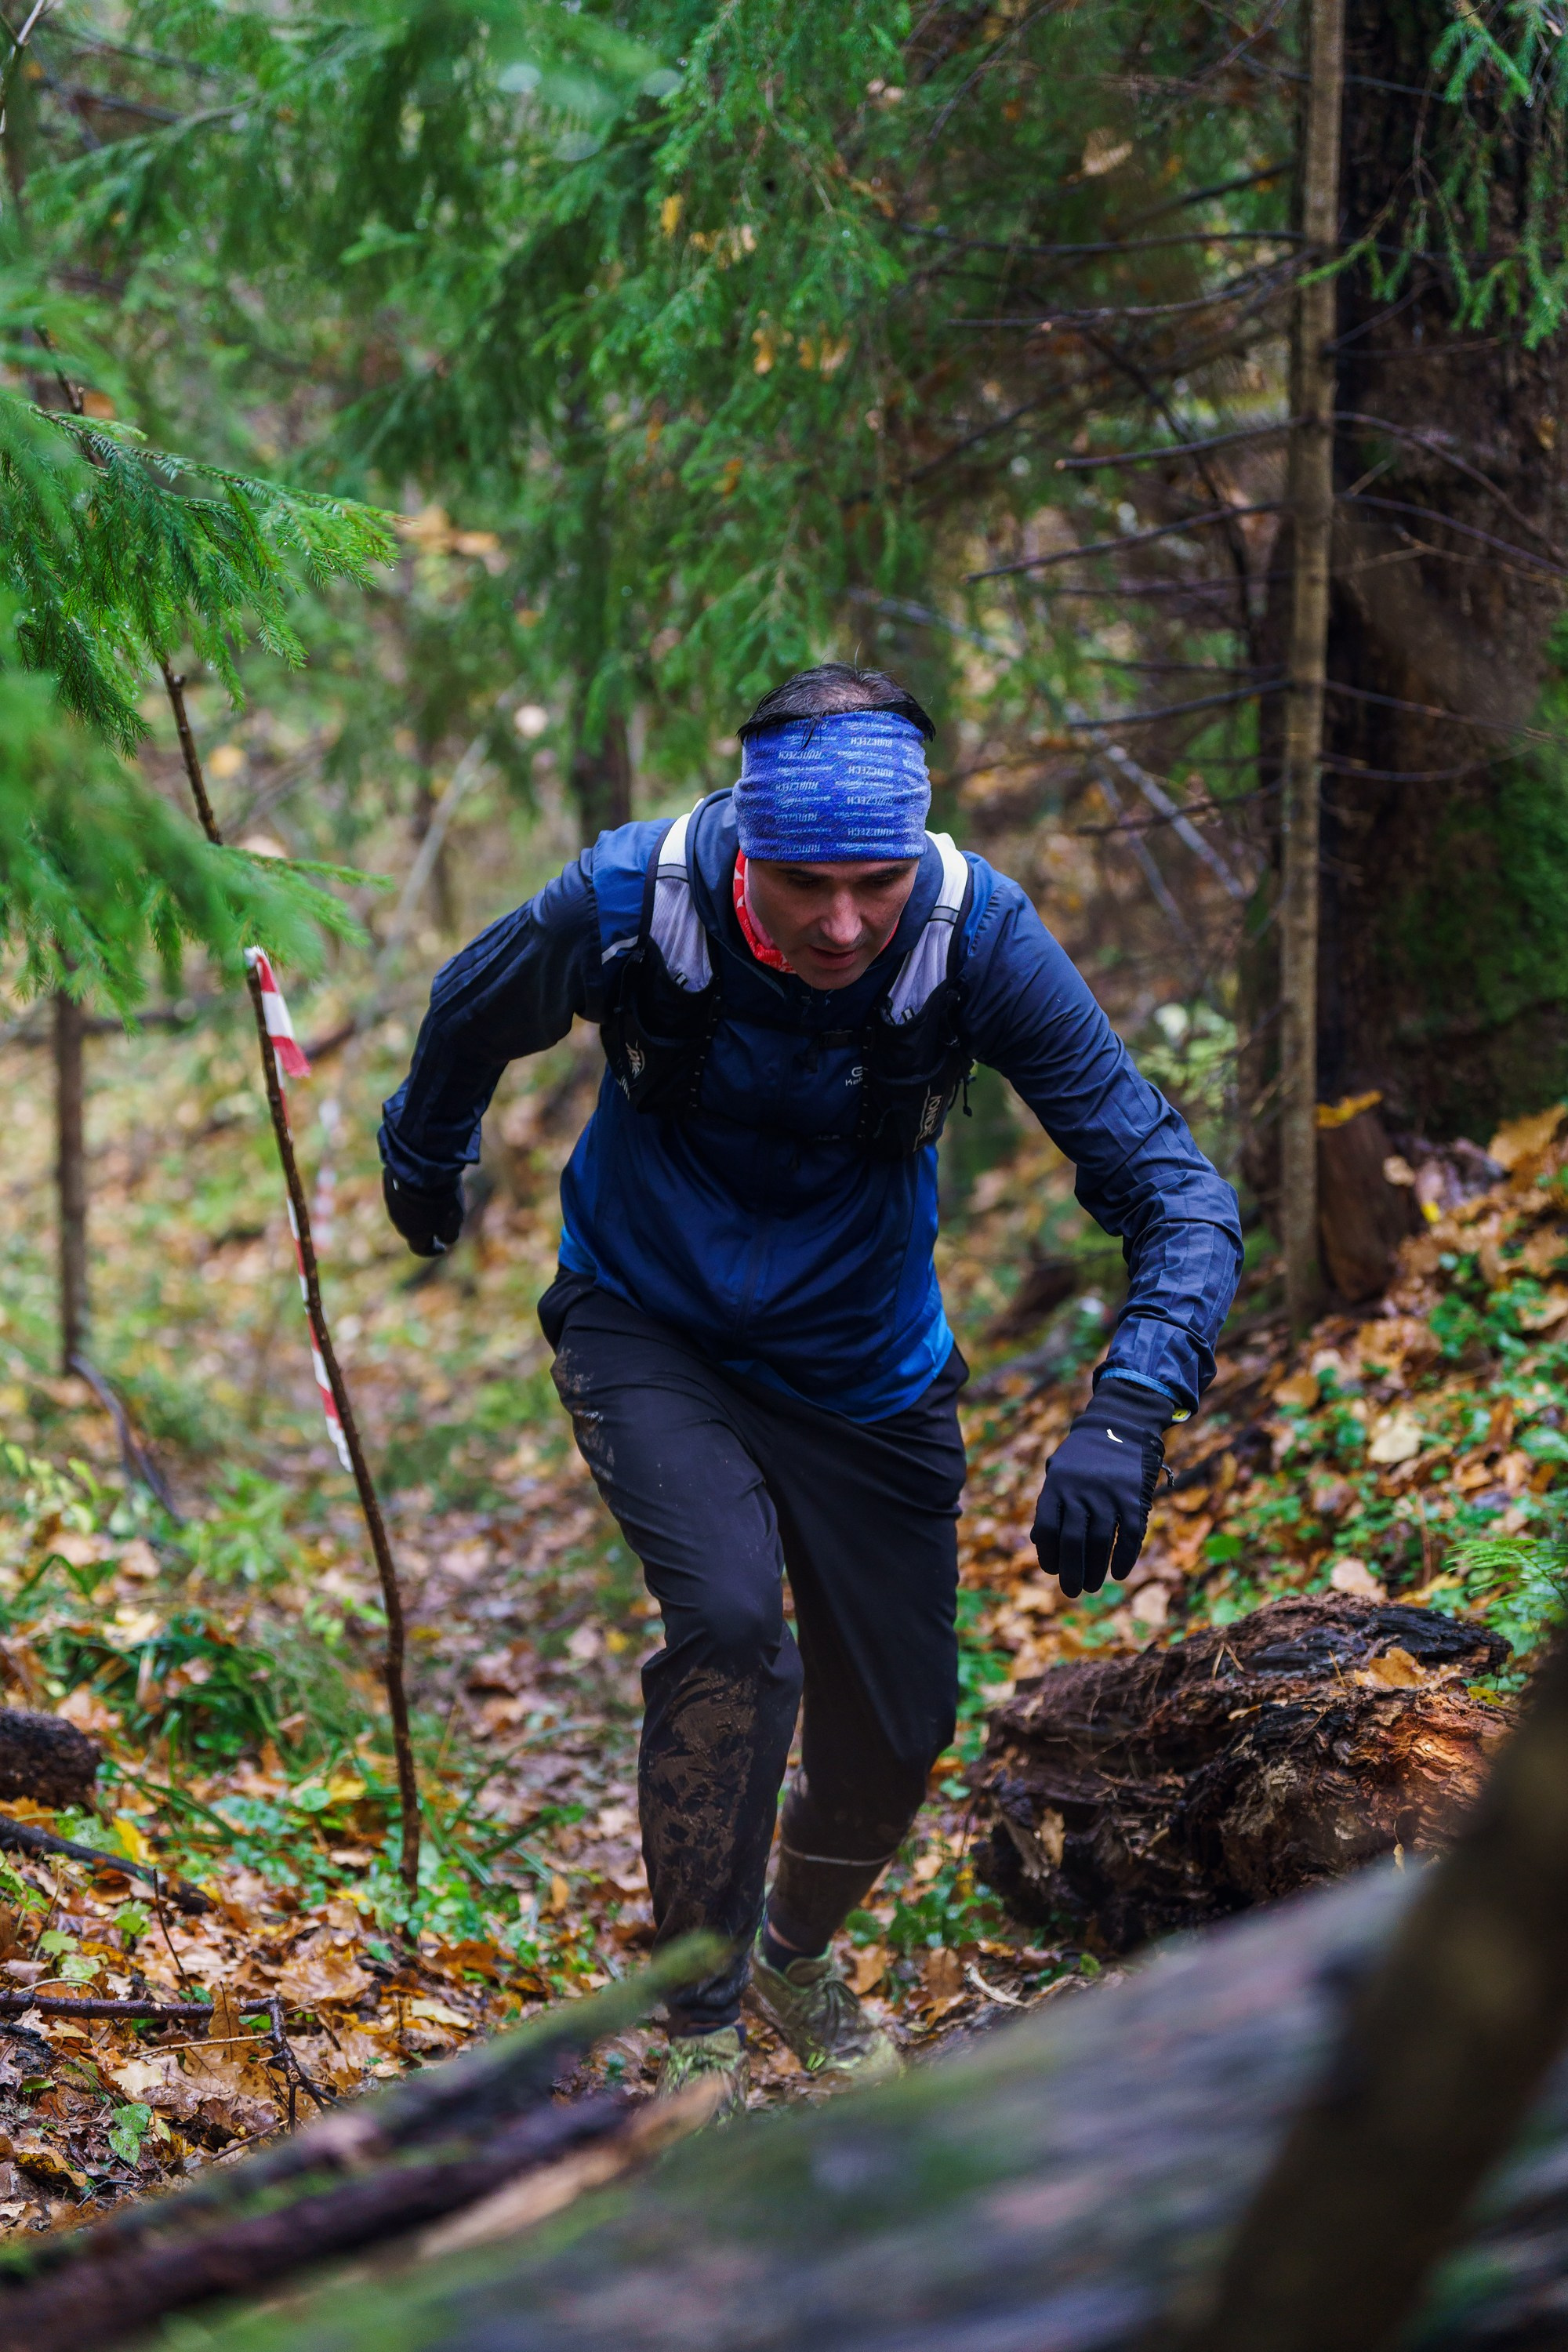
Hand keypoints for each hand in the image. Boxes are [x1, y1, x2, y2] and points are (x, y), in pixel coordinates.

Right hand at [382, 1169, 464, 1256]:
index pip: (421, 1249)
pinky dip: (412, 1195)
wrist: (422, 1165)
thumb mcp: (455, 1218)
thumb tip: (444, 1240)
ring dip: (418, 1210)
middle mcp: (399, 1222)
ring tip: (434, 1198)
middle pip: (413, 1231)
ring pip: (407, 1213)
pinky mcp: (389, 1186)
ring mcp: (392, 1204)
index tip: (442, 1247)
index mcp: (413, 1234)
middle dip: (426, 1229)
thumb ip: (450, 1234)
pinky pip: (402, 1196)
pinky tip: (423, 1185)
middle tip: (440, 1221)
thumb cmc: (441, 1196)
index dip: (432, 1250)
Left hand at [1031, 1380, 1170, 1598]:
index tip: (1052, 1571)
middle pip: (1073, 1542)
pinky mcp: (1133, 1497)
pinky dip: (1125, 1557)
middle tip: (1073, 1591)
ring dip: (1096, 1569)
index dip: (1048, 1555)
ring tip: (1092, 1585)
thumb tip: (1038, 1541)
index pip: (1046, 1530)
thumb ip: (1050, 1504)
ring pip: (1100, 1542)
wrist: (1120, 1425)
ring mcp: (1107, 1494)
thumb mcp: (1058, 1472)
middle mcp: (1079, 1492)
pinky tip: (1119, 1572)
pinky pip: (1129, 1534)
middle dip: (1072, 1572)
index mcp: (1056, 1486)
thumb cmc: (1083, 1456)